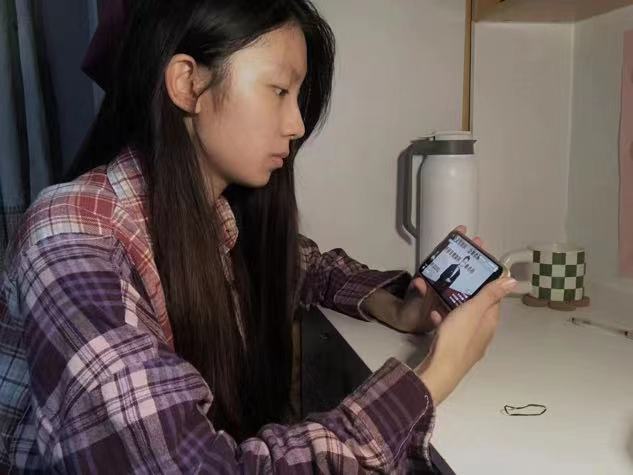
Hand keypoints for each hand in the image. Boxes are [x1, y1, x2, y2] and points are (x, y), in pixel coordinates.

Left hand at [392, 226, 483, 333]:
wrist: (411, 326)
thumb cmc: (410, 311)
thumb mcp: (413, 301)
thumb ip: (417, 292)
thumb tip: (419, 282)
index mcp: (432, 277)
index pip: (443, 256)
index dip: (452, 243)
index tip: (461, 230)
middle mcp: (441, 282)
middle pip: (457, 263)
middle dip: (469, 252)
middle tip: (480, 242)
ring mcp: (448, 291)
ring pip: (464, 277)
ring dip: (474, 268)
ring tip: (487, 259)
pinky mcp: (454, 302)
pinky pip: (466, 292)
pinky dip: (476, 287)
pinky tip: (488, 284)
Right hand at [414, 276, 516, 404]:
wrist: (441, 368)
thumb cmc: (458, 336)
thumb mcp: (473, 310)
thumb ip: (491, 294)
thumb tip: (513, 280)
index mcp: (490, 321)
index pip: (494, 300)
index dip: (487, 286)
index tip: (475, 274)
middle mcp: (484, 333)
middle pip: (479, 310)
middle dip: (469, 296)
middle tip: (455, 283)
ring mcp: (470, 343)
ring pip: (466, 320)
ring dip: (456, 308)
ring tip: (442, 296)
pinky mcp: (456, 349)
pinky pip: (454, 330)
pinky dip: (446, 321)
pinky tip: (434, 316)